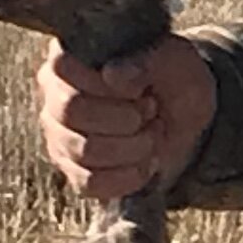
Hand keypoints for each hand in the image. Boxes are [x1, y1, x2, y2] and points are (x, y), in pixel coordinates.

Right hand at [37, 37, 215, 200]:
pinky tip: (147, 161)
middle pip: (72, 111)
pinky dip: (129, 175)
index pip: (63, 69)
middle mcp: (54, 98)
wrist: (188, 117)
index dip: (106, 84)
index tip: (140, 89)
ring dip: (133, 146)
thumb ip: (143, 62)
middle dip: (125, 116)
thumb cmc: (171, 78)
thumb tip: (114, 76)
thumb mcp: (169, 59)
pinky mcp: (75, 171)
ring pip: (84, 150)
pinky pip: (91, 183)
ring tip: (152, 133)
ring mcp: (60, 138)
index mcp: (69, 59)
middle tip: (150, 109)